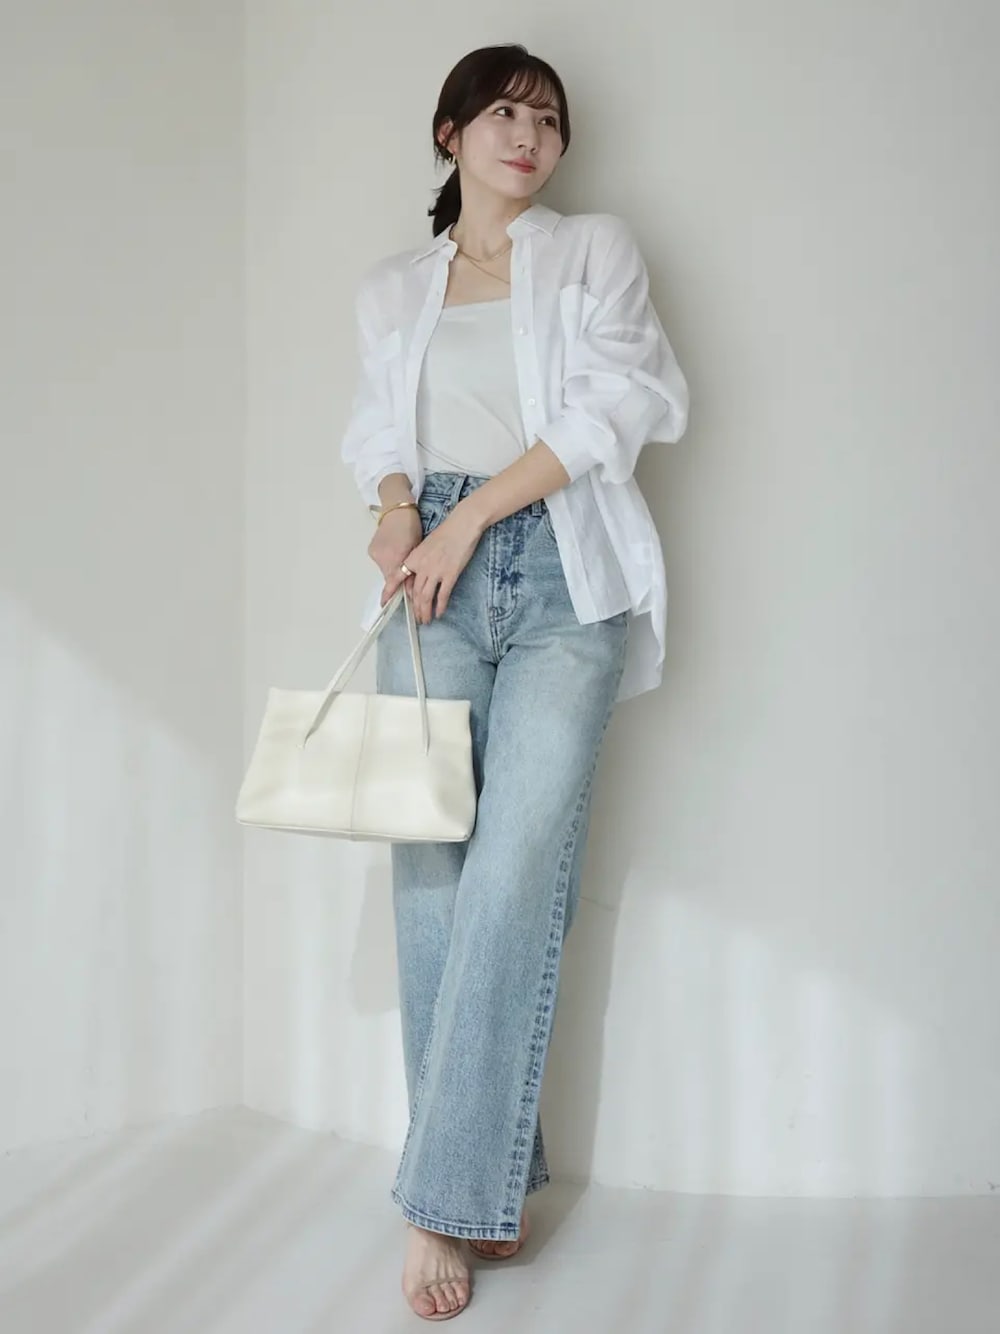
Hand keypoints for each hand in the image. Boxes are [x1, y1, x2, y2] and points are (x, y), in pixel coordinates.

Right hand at [368, 507, 421, 605]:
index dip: (391, 595)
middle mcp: (383, 557)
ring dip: (393, 569)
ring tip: (401, 560)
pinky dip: (388, 561)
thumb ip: (412, 571)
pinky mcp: (372, 549)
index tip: (386, 606)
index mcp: (396, 557)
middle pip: (390, 576)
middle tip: (405, 580)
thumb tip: (411, 591)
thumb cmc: (410, 526)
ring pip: (385, 569)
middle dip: (397, 580)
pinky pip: (381, 561)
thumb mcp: (416, 549)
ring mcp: (375, 553)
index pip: (393, 582)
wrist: (397, 509)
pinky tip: (394, 553)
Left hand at [401, 502, 485, 623]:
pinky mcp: (450, 574)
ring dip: (425, 611)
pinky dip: (440, 606)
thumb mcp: (426, 545)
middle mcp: (422, 566)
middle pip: (415, 593)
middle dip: (415, 609)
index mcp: (414, 558)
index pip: (397, 578)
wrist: (462, 525)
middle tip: (417, 619)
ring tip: (426, 620)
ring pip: (426, 597)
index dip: (389, 592)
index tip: (384, 603)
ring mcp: (436, 571)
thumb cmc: (447, 532)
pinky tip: (439, 613)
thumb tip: (421, 575)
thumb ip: (421, 561)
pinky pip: (442, 595)